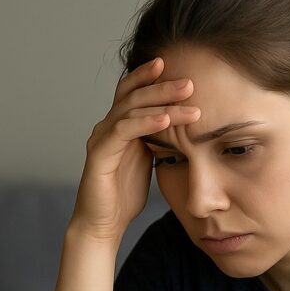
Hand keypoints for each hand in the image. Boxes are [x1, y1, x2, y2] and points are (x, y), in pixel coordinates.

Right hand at [71, 56, 200, 241]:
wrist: (103, 224)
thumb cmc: (124, 196)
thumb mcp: (148, 161)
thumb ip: (158, 141)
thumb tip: (184, 127)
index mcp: (120, 127)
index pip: (133, 92)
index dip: (151, 77)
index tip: (177, 66)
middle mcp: (108, 127)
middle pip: (133, 94)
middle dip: (162, 85)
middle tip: (190, 80)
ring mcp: (101, 138)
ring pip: (131, 108)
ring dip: (161, 101)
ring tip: (186, 96)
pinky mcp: (99, 154)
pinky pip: (124, 130)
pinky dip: (146, 122)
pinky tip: (165, 118)